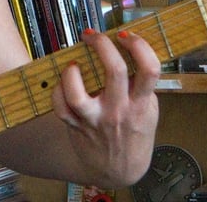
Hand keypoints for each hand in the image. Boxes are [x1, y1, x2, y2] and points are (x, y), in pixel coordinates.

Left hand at [50, 29, 161, 188]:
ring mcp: (95, 120)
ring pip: (77, 93)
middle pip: (114, 71)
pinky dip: (57, 90)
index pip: (148, 69)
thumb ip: (141, 86)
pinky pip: (60, 106)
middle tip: (94, 36)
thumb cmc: (134, 134)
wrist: (119, 171)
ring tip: (73, 62)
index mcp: (141, 104)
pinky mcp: (76, 127)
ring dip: (72, 71)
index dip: (139, 45)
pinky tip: (64, 81)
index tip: (126, 35)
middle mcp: (118, 111)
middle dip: (102, 44)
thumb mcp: (149, 111)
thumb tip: (127, 50)